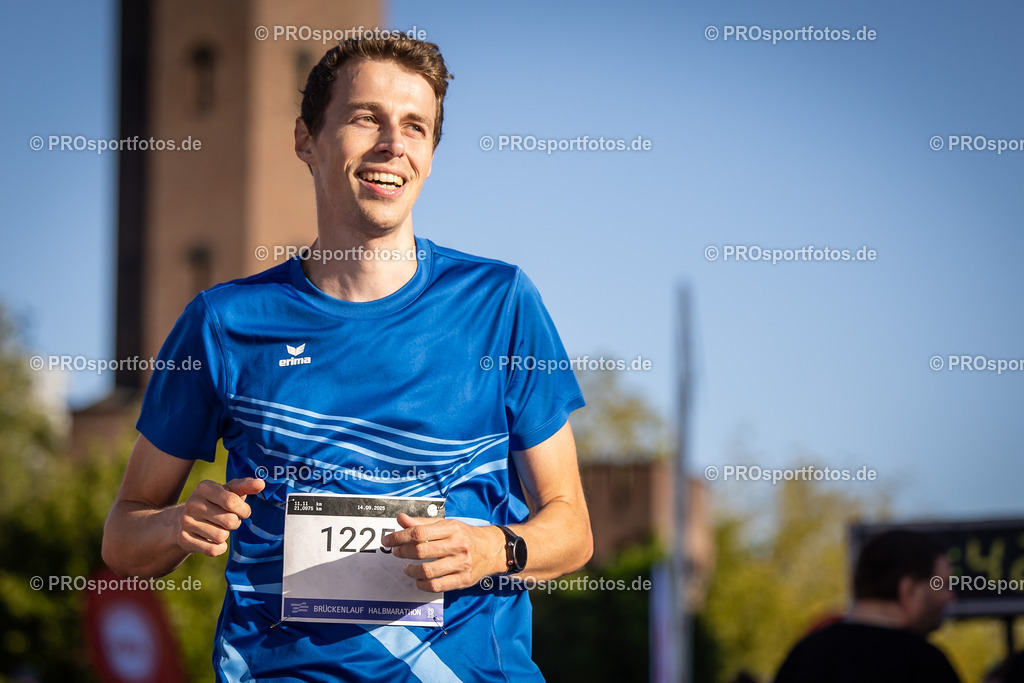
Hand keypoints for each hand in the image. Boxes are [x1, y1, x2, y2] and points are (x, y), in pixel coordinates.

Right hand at [176, 477, 264, 556]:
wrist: (186, 519)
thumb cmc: (216, 502)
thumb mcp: (230, 491)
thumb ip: (246, 486)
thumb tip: (261, 483)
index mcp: (204, 487)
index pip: (232, 502)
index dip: (243, 510)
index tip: (243, 510)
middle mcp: (192, 503)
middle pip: (230, 521)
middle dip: (235, 522)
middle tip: (228, 519)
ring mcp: (185, 522)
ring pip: (221, 536)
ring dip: (225, 534)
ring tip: (217, 526)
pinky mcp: (183, 539)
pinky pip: (212, 550)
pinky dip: (219, 547)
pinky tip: (213, 539)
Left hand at [382, 513, 505, 591]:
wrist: (493, 549)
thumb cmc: (466, 535)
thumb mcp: (447, 524)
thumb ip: (422, 523)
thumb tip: (400, 519)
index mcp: (451, 528)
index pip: (419, 532)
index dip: (399, 537)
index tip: (388, 540)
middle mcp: (457, 545)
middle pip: (421, 551)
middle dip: (402, 552)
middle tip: (396, 553)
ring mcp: (461, 564)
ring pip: (427, 571)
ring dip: (411, 570)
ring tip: (407, 568)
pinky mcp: (463, 580)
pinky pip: (437, 586)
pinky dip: (422, 584)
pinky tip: (418, 579)